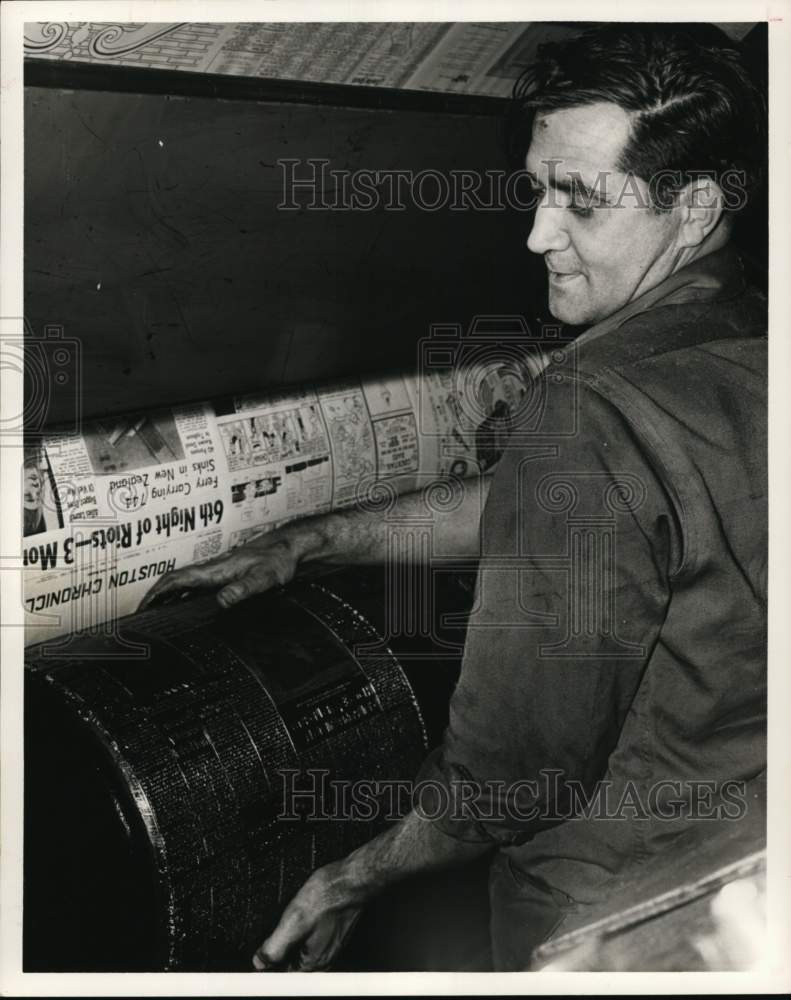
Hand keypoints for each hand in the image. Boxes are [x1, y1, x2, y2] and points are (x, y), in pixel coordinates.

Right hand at [139, 527, 308, 610]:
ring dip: (167, 595)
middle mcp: (212, 569)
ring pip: (184, 582)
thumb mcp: (263, 578)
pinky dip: (183, 594)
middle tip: (142, 614)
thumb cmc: (278, 561)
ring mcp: (218, 571)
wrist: (290, 547)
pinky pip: (197, 584)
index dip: (157, 593)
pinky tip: (185, 606)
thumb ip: (243, 589)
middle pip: (175, 581)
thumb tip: (222, 601)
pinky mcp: (226, 574)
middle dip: (155, 596)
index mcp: (216, 570)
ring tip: (155, 613)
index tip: (142, 606)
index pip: (178, 579)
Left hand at [253, 860, 365, 971]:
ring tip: (297, 912)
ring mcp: (328, 945)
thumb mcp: (294, 920)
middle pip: (289, 962)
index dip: (268, 963)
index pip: (281, 977)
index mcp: (313, 963)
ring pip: (299, 947)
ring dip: (291, 933)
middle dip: (280, 945)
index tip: (265, 949)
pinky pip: (309, 936)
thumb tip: (260, 962)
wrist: (353, 879)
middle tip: (285, 922)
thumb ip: (275, 947)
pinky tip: (305, 910)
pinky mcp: (331, 932)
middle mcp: (323, 959)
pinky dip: (302, 925)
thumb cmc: (330, 895)